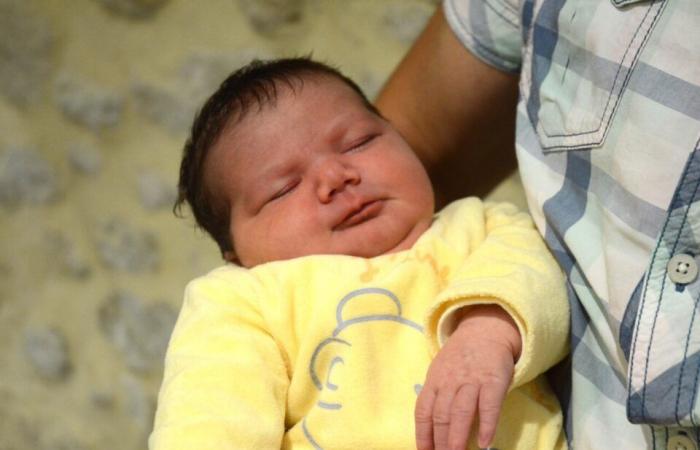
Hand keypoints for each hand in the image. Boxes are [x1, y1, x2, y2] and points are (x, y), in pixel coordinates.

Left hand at [415, 304, 520, 449]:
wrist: (484, 330)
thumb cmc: (461, 359)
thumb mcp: (441, 372)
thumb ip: (436, 396)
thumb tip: (429, 429)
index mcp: (434, 381)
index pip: (423, 411)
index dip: (422, 434)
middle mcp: (450, 382)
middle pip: (441, 415)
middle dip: (439, 441)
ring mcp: (472, 380)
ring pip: (461, 412)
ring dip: (457, 436)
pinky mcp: (494, 380)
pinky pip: (489, 405)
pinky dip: (487, 425)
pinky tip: (485, 442)